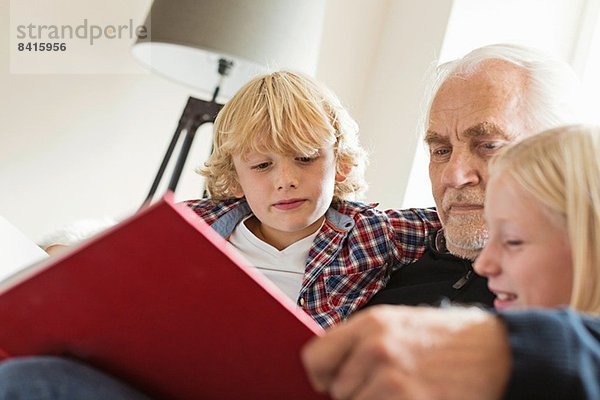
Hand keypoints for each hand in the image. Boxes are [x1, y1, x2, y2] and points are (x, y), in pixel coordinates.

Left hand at [301, 305, 510, 399]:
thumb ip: (362, 342)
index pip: (315, 358)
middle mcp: (377, 349)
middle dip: (356, 392)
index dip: (322, 374)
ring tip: (406, 390)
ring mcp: (394, 381)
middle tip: (387, 384)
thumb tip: (330, 368)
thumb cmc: (448, 338)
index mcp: (370, 324)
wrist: (498, 351)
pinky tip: (416, 396)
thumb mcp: (399, 324)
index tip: (331, 381)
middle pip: (338, 390)